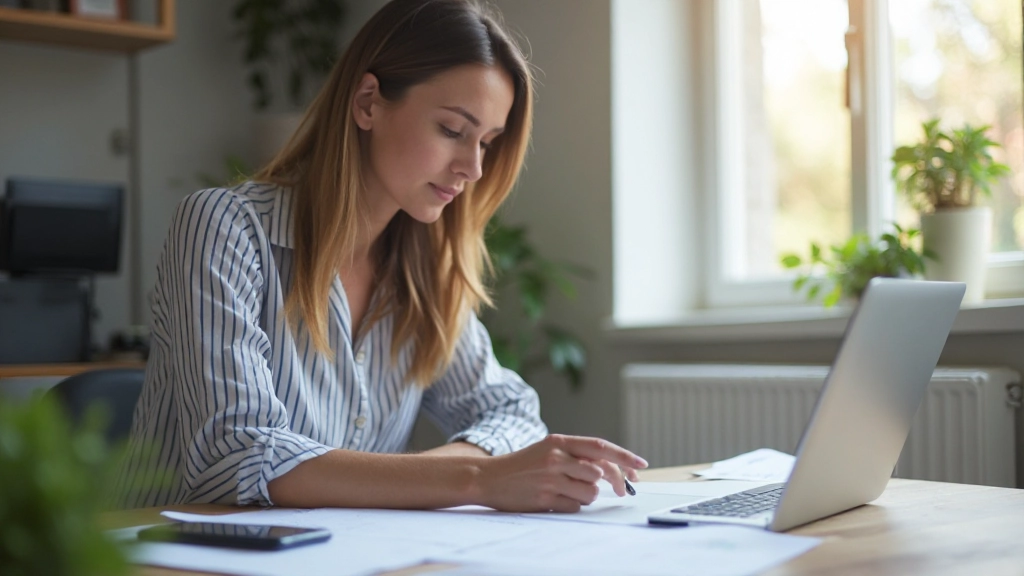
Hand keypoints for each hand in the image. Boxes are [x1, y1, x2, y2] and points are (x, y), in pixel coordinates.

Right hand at [474, 434, 647, 512]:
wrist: (488, 477)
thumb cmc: (523, 465)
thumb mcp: (548, 450)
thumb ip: (577, 455)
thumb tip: (611, 469)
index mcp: (559, 441)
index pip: (600, 447)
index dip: (624, 456)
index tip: (641, 465)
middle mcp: (556, 457)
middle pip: (600, 471)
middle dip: (616, 482)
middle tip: (622, 489)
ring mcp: (550, 478)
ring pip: (591, 492)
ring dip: (588, 496)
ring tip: (570, 491)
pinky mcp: (545, 498)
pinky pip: (575, 506)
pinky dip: (573, 505)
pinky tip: (557, 499)